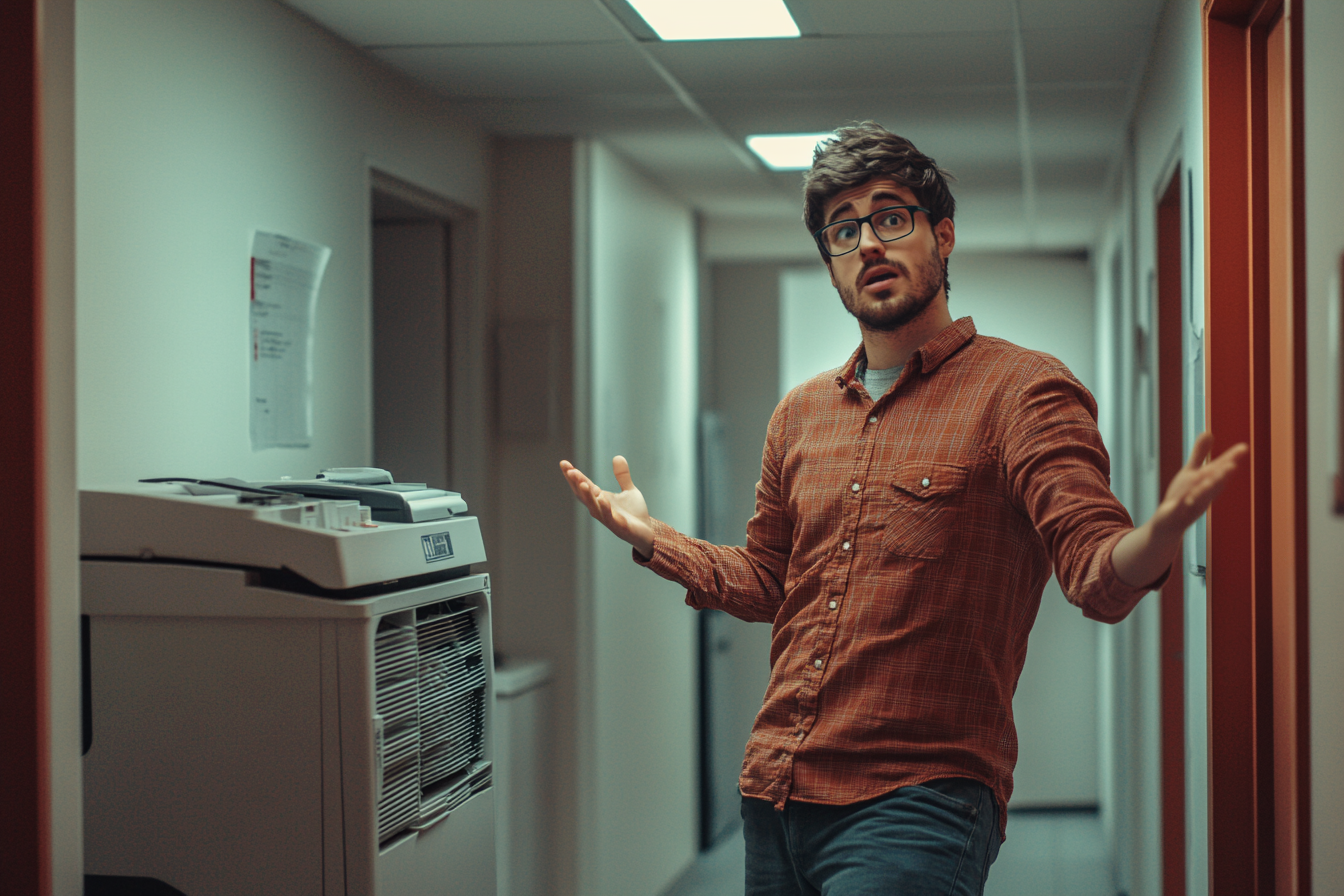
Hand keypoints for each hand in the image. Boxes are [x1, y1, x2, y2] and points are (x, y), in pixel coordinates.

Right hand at [560, 456, 654, 558]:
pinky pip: (609, 516)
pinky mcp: (618, 526)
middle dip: (576, 483)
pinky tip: (602, 498)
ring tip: (583, 483)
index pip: (583, 485)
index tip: (564, 463)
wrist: (646, 532)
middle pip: (583, 495)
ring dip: (587, 495)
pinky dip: (605, 508)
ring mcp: (607, 518)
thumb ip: (622, 475)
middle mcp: (599, 508)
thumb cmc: (633, 513)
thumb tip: (617, 457)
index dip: (573, 475)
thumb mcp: (629, 490)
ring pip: (593, 506)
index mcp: (599, 498)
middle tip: (570, 470)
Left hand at [1112, 431, 1248, 587]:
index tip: (1244, 447)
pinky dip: (1184, 503)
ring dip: (1206, 488)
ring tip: (1210, 478)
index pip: (1220, 469)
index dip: (1231, 459)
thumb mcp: (1190, 472)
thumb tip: (1209, 432)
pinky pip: (1180, 508)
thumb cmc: (1183, 497)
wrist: (1168, 524)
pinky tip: (1187, 498)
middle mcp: (1203, 494)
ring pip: (1200, 496)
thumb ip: (1200, 454)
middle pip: (1214, 483)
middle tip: (1232, 463)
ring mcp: (1191, 505)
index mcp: (1208, 483)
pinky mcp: (1175, 513)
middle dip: (1223, 474)